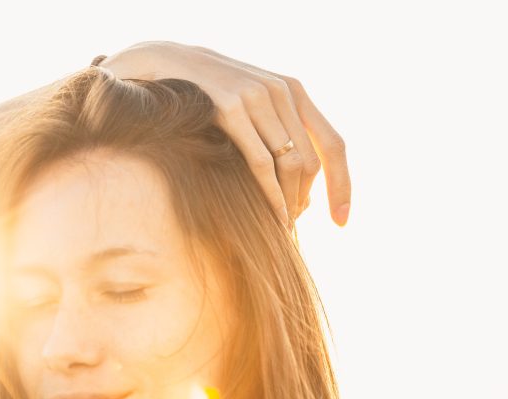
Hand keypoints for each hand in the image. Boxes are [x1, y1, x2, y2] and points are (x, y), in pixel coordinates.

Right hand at [99, 41, 350, 226]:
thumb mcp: (249, 105)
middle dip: (307, 200)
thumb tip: (302, 189)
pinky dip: (272, 194)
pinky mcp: (231, 108)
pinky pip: (261, 162)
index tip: (342, 220)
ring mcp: (257, 97)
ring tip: (280, 226)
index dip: (342, 185)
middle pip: (312, 160)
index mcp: (294, 90)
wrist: (165, 63)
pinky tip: (273, 216)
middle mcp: (282, 90)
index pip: (333, 143)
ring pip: (290, 164)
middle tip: (292, 227)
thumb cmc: (206, 95)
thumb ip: (276, 133)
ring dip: (289, 201)